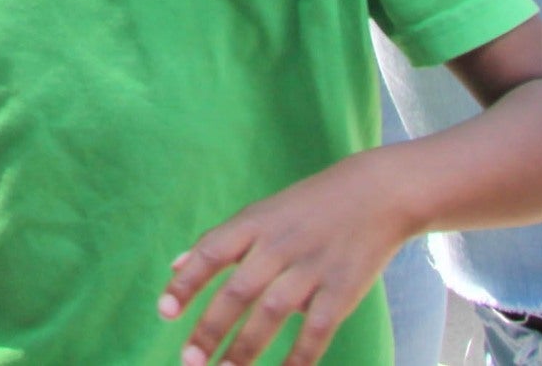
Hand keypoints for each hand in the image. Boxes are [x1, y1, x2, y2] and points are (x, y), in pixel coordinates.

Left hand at [164, 157, 412, 365]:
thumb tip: (175, 266)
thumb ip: (219, 242)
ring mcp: (312, 268)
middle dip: (211, 328)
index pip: (211, 251)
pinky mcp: (342, 290)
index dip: (186, 283)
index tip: (164, 313)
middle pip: (238, 290)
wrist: (377, 192)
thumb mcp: (260, 214)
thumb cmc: (308, 207)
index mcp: (254, 223)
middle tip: (189, 361)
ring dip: (246, 348)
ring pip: (272, 313)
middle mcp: (279, 244)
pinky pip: (316, 331)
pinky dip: (299, 358)